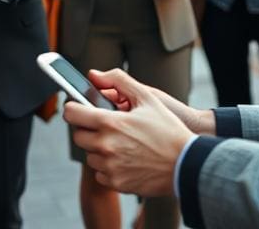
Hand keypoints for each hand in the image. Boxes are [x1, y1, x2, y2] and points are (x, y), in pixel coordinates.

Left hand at [63, 69, 193, 196]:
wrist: (186, 164)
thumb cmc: (168, 129)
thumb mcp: (147, 97)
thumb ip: (118, 80)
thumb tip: (94, 75)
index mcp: (110, 123)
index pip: (72, 114)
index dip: (74, 108)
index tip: (79, 109)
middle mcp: (106, 146)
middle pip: (78, 136)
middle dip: (88, 129)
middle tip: (107, 127)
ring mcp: (110, 166)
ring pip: (89, 155)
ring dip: (99, 149)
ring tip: (121, 143)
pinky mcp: (117, 183)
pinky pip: (100, 173)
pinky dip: (108, 167)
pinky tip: (125, 159)